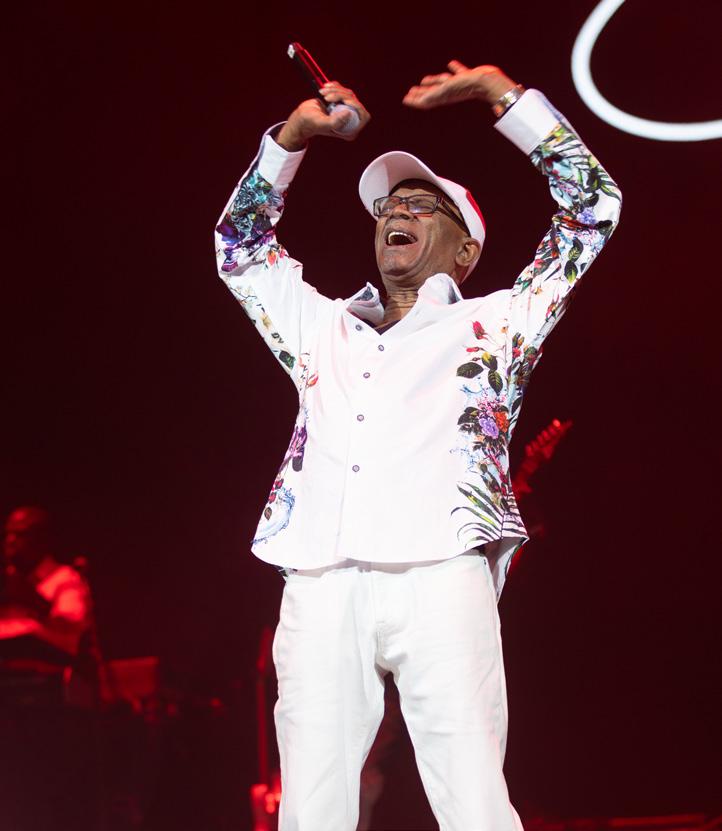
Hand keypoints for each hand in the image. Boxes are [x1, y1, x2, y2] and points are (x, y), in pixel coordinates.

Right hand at [276, 82, 370, 150]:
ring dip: (335, 90)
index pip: (364, 116)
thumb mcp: (322, 123)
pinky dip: (333, 86)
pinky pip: (342, 88)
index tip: (342, 100)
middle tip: (327, 98)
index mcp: (350, 131)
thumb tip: (349, 113)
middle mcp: (351, 121)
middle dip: (341, 95)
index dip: (355, 104)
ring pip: (348, 93)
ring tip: (323, 95)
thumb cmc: (311, 123)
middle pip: (355, 101)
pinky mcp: (340, 100)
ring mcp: (346, 110)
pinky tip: (324, 90)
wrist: (302, 117)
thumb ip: (335, 122)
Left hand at [403, 61, 517, 109]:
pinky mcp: (467, 77)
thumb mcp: (446, 90)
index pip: (425, 101)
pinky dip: (453, 69)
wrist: (486, 83)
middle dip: (420, 93)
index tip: (405, 99)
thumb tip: (420, 101)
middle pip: (431, 93)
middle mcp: (449, 92)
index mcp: (442, 97)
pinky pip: (457, 72)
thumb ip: (433, 95)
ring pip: (442, 83)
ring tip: (424, 81)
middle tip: (411, 92)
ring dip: (433, 82)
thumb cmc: (466, 87)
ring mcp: (458, 85)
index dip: (414, 100)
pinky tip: (451, 64)